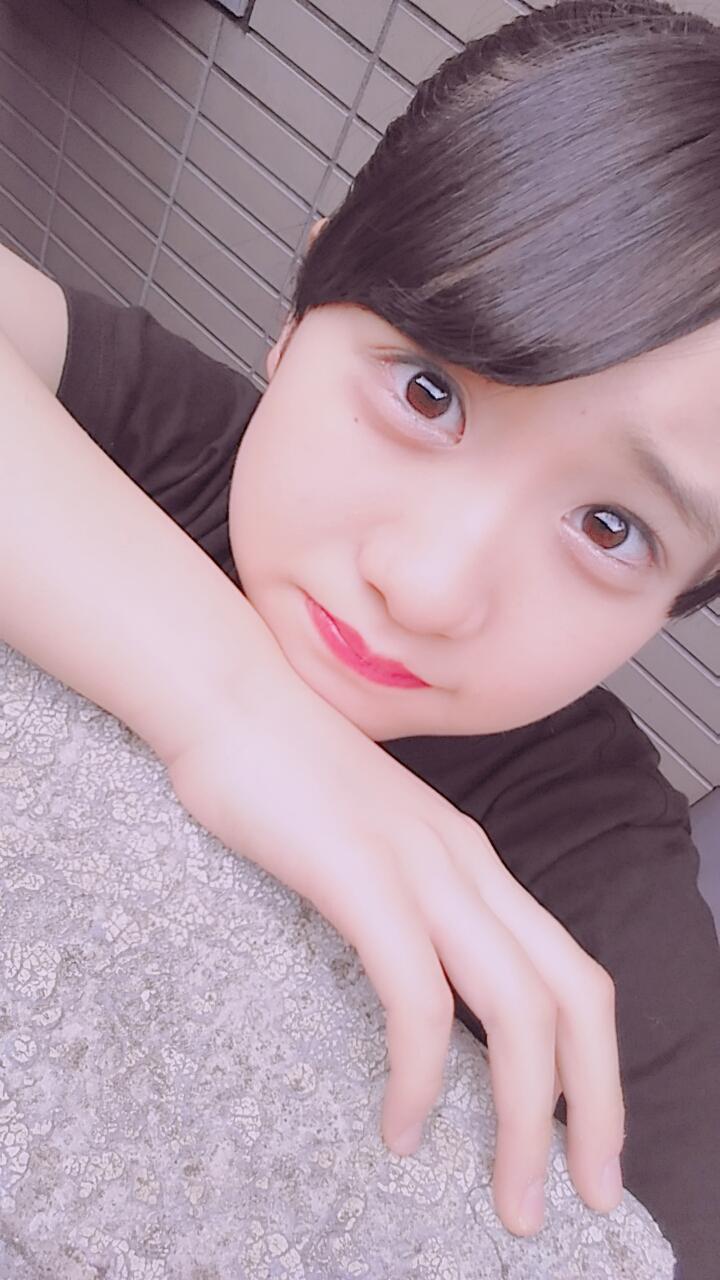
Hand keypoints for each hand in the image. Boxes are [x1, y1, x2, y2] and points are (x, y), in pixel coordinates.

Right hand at [167, 656, 624, 1236]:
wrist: (228, 694)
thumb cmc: (283, 770)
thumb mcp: (370, 840)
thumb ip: (406, 896)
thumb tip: (417, 973)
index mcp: (474, 860)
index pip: (572, 971)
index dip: (597, 1062)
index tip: (588, 1136)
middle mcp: (468, 865)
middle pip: (574, 997)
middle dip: (595, 1106)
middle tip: (584, 1191)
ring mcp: (420, 868)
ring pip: (517, 1007)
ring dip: (527, 1116)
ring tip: (512, 1195)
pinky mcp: (362, 878)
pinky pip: (417, 997)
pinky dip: (423, 1075)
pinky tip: (403, 1124)